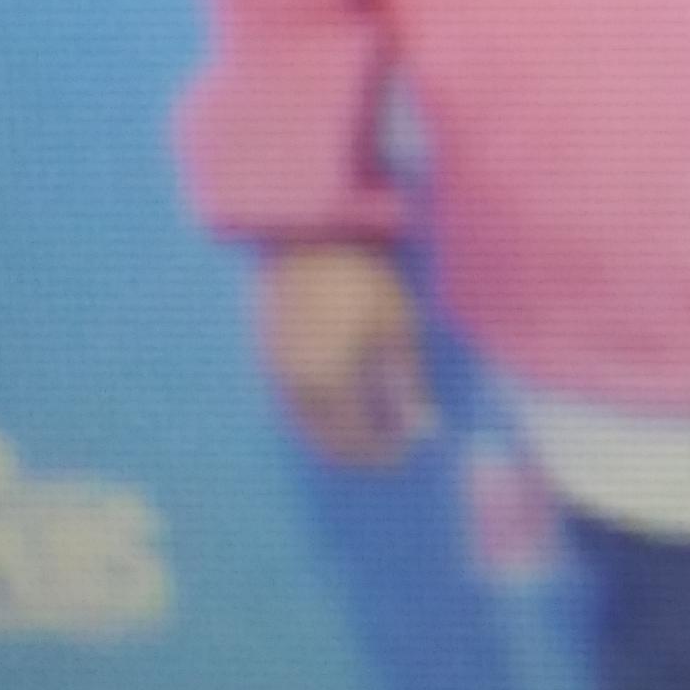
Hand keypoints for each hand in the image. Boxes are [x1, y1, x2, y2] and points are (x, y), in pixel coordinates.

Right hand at [256, 241, 431, 466]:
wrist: (307, 236)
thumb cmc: (361, 277)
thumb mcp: (397, 328)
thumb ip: (409, 385)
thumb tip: (424, 430)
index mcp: (330, 384)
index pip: (357, 442)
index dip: (384, 453)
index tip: (407, 450)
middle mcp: (296, 388)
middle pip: (326, 443)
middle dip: (358, 452)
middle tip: (388, 447)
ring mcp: (276, 373)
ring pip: (304, 427)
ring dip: (334, 437)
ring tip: (365, 428)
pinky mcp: (266, 356)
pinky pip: (290, 405)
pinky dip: (315, 416)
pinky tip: (336, 404)